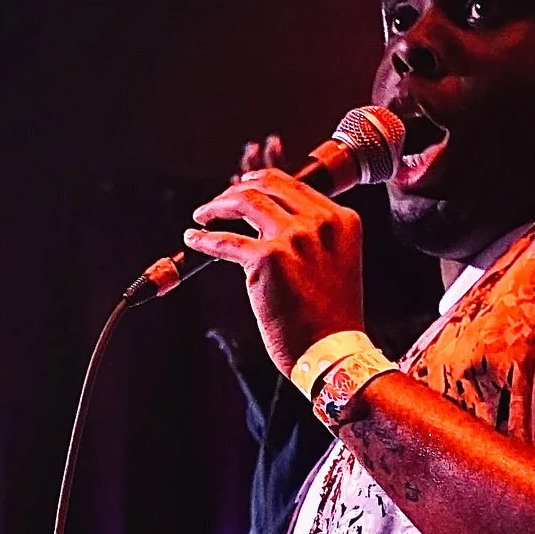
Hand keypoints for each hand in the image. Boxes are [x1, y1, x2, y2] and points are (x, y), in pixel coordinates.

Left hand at [182, 165, 366, 376]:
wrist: (332, 351)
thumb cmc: (331, 319)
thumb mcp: (337, 262)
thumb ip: (315, 238)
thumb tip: (274, 224)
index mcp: (341, 220)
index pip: (294, 185)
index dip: (263, 182)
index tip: (244, 187)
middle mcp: (319, 222)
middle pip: (268, 186)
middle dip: (237, 189)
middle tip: (220, 201)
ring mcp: (293, 238)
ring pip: (244, 202)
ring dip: (217, 206)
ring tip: (202, 215)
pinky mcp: (267, 259)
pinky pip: (226, 241)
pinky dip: (204, 238)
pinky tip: (194, 239)